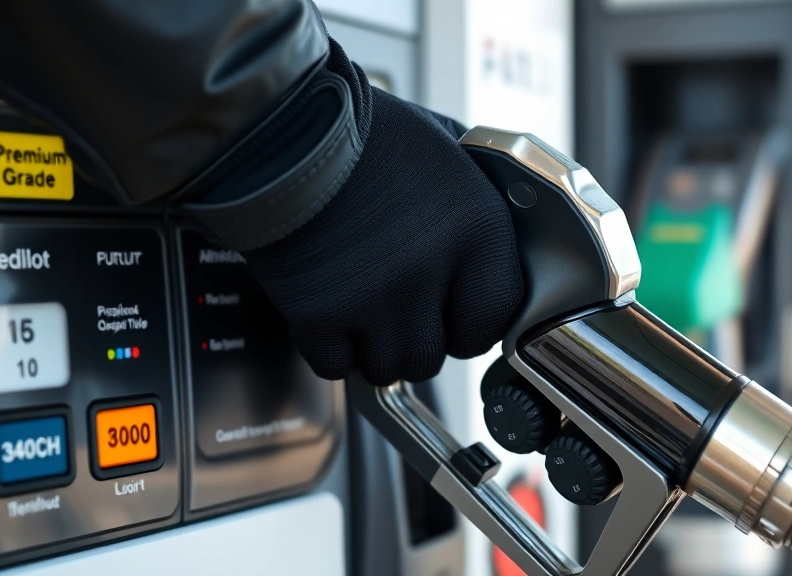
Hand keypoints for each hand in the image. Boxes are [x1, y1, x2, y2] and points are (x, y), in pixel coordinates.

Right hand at [243, 87, 523, 384]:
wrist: (284, 126)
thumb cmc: (368, 133)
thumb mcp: (450, 153)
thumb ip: (481, 205)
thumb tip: (507, 243)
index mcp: (478, 229)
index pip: (494, 321)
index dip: (470, 323)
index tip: (454, 315)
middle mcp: (430, 270)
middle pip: (436, 355)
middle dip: (418, 336)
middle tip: (398, 302)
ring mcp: (373, 297)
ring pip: (389, 368)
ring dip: (375, 347)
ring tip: (363, 304)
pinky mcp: (317, 314)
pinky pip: (337, 367)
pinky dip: (331, 348)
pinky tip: (330, 309)